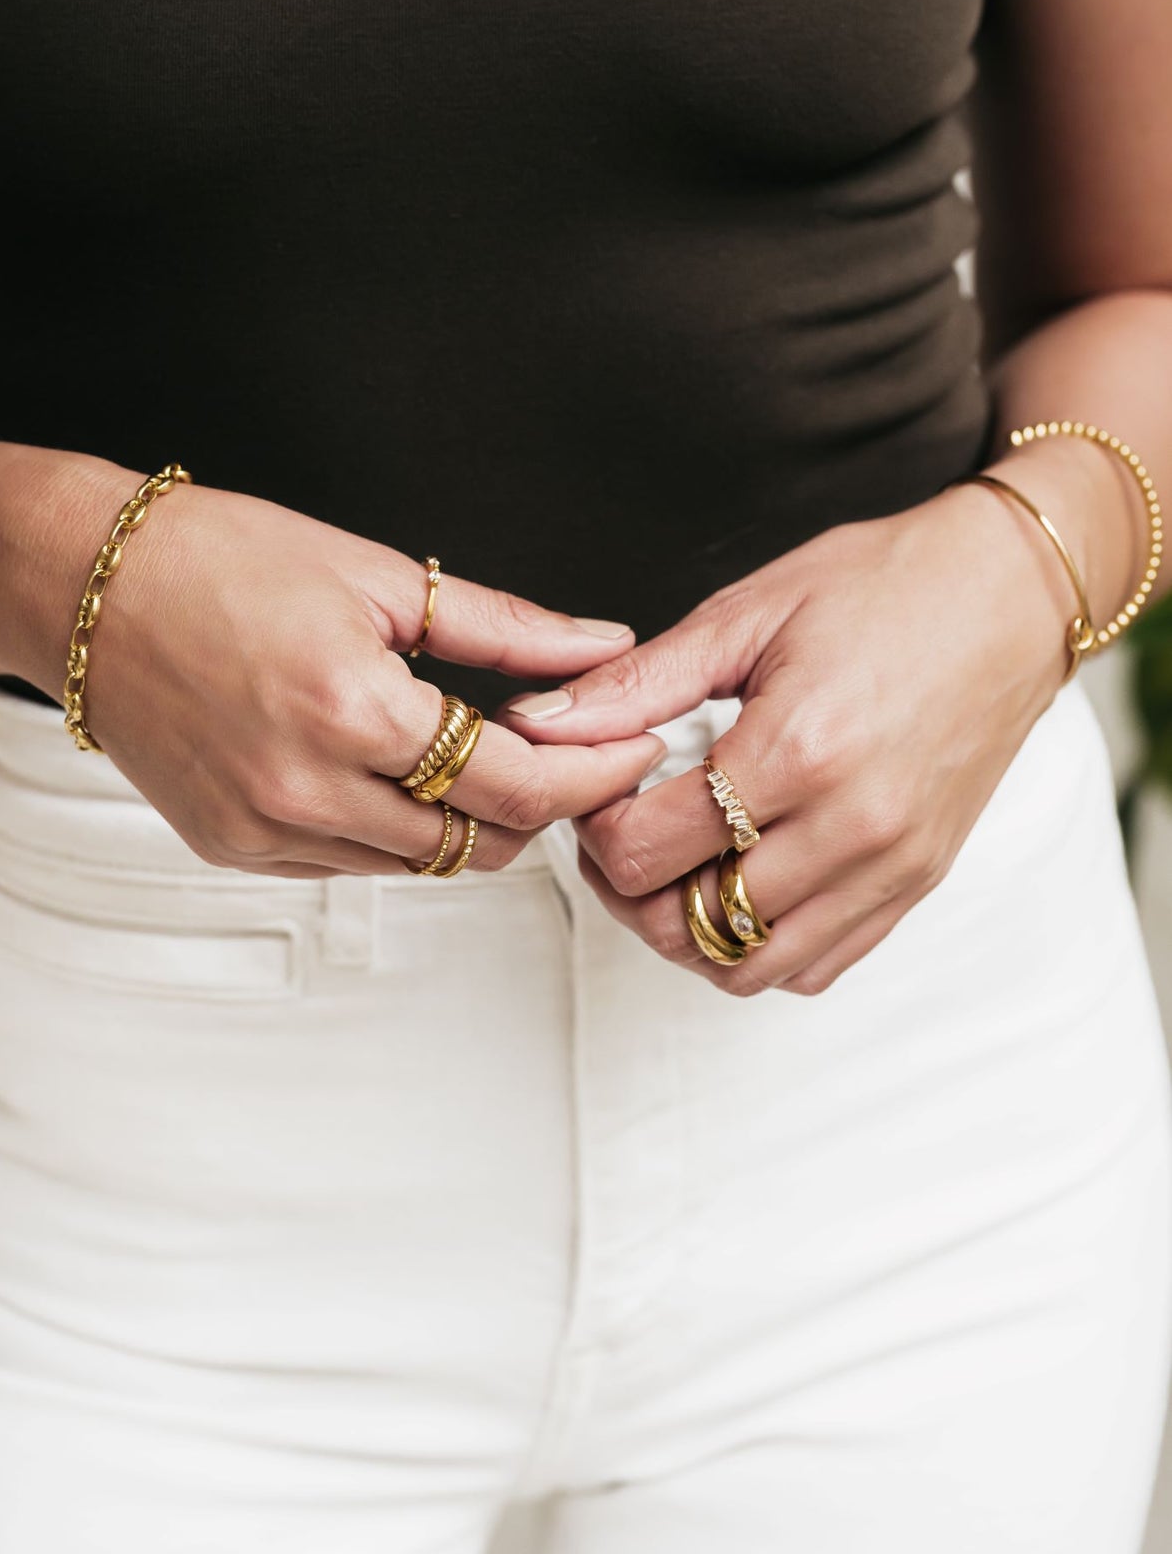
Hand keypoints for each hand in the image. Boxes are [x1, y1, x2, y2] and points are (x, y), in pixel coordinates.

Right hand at [20, 458, 666, 878]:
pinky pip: (350, 865)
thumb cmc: (217, 558)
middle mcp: (304, 789)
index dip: (593, 775)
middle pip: (479, 847)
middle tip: (578, 757)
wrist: (81, 589)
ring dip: (472, 826)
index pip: (516, 788)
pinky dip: (396, 833)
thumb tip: (605, 645)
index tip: (635, 747)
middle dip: (545, 810)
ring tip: (494, 762)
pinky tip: (401, 776)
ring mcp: (264, 830)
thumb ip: (503, 627)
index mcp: (351, 710)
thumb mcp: (378, 577)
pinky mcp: (232, 848)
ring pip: (419, 867)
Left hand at [500, 478, 1080, 991]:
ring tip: (674, 861)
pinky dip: (756, 947)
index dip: (594, 824)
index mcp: (798, 749)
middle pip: (684, 924)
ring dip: (685, 930)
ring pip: (746, 966)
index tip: (600, 783)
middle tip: (619, 827)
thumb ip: (638, 682)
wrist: (1011, 595)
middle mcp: (850, 827)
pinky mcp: (913, 886)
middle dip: (625, 886)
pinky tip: (737, 881)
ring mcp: (888, 868)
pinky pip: (813, 967)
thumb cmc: (883, 586)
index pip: (645, 849)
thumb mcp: (748, 612)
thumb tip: (542, 724)